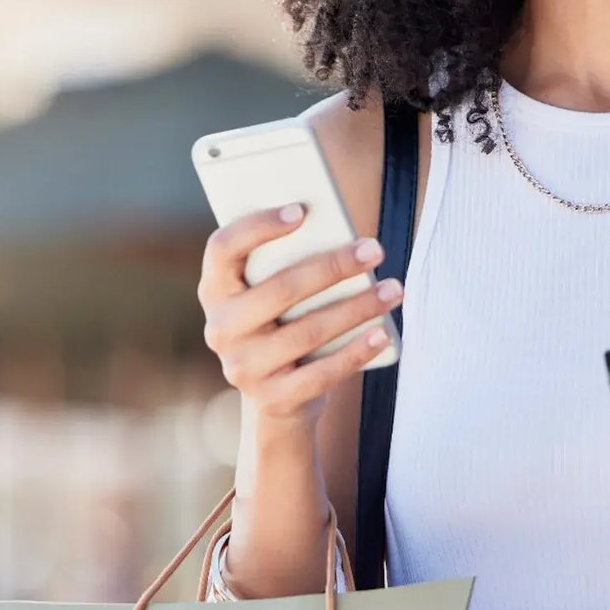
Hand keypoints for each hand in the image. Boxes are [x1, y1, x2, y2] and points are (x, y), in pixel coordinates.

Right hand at [198, 204, 400, 427]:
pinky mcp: (272, 398)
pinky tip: (382, 333)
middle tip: (374, 250)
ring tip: (393, 289)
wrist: (280, 397)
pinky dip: (356, 351)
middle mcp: (221, 328)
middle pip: (280, 289)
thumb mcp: (275, 295)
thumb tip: (343, 237)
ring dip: (357, 307)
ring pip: (307, 331)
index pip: (223, 248)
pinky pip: (321, 373)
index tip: (301, 211)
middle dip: (333, 266)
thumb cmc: (286, 324)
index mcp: (215, 290)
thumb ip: (289, 264)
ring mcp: (243, 366)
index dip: (258, 226)